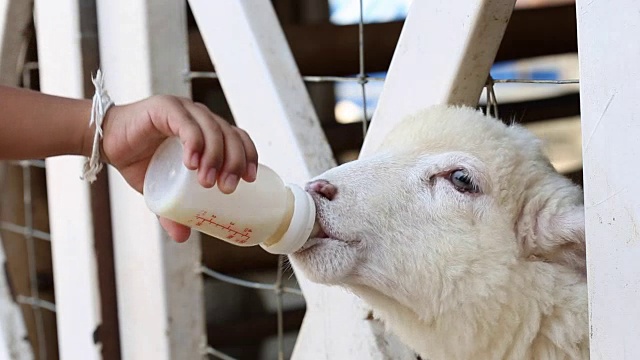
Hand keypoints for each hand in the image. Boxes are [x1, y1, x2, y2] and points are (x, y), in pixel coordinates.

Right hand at [98, 95, 257, 242]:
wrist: (106, 143)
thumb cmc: (139, 159)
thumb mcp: (161, 190)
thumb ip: (173, 210)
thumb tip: (183, 237)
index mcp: (208, 130)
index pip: (238, 137)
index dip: (248, 155)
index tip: (250, 179)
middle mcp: (200, 117)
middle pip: (229, 135)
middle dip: (234, 161)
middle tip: (227, 188)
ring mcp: (184, 110)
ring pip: (211, 129)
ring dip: (215, 156)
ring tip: (208, 182)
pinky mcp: (164, 108)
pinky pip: (185, 124)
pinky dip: (193, 142)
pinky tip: (192, 162)